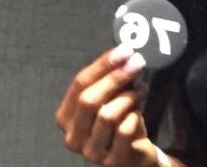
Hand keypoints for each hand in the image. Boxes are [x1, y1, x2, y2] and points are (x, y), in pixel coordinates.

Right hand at [55, 45, 164, 165]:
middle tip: (137, 64)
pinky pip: (124, 132)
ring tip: (141, 89)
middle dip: (115, 78)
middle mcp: (73, 136)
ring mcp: (91, 152)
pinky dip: (135, 116)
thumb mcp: (109, 99)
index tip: (124, 51)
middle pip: (89, 100)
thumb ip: (110, 79)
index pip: (79, 85)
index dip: (102, 65)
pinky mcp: (112, 161)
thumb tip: (125, 53)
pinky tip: (140, 111)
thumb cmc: (119, 122)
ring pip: (107, 116)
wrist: (134, 155)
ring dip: (128, 97)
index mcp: (66, 117)